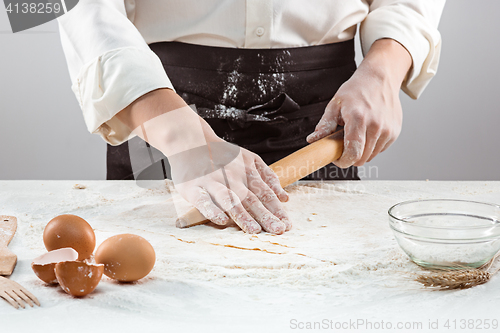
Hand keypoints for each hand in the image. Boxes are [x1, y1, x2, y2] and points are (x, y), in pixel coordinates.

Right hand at [170, 137, 290, 233]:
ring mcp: (213, 182)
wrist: (189, 140)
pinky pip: (204, 200)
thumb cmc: (221, 154)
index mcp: (247, 171)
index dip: (277, 210)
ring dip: (243, 216)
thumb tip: (284, 198)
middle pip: (251, 199)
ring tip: (255, 230)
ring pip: (230, 200)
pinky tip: (222, 221)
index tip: (287, 225)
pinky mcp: (194, 188)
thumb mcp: (248, 158)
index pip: (266, 193)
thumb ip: (267, 176)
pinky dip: (213, 210)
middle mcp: (232, 177)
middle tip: (278, 230)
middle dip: (266, 216)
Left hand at [306, 39, 411, 167]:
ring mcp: (388, 129)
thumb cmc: (357, 89)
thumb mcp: (335, 104)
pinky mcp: (395, 132)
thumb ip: (324, 125)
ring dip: (361, 152)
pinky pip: (380, 149)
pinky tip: (367, 132)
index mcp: (358, 118)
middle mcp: (376, 125)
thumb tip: (313, 140)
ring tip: (355, 135)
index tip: (337, 159)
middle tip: (343, 146)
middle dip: (350, 157)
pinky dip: (372, 146)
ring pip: (371, 156)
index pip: (353, 153)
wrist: (380, 78)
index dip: (343, 161)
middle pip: (362, 158)